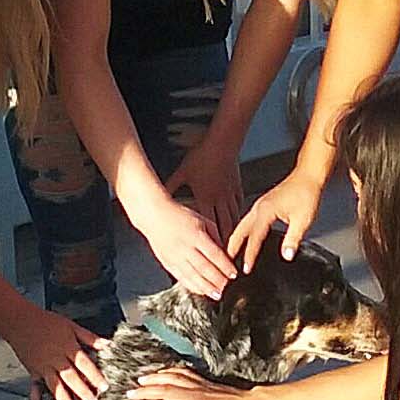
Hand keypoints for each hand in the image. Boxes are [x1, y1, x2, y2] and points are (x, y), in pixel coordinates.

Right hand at [7, 306, 106, 399]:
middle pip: (71, 378)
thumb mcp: (71, 326)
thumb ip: (89, 337)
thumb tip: (107, 344)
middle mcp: (56, 359)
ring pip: (55, 386)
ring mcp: (43, 367)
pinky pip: (34, 387)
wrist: (20, 321)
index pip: (84, 363)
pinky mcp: (33, 371)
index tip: (104, 387)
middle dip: (83, 392)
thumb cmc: (46, 322)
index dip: (94, 375)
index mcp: (67, 347)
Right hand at [127, 366, 262, 399]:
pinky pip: (184, 373)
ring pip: (172, 378)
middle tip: (130, 394)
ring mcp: (198, 386)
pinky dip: (170, 371)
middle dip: (145, 392)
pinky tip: (162, 372)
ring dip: (155, 378)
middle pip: (164, 390)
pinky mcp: (203, 381)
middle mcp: (193, 396)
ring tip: (140, 380)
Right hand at [132, 193, 236, 299]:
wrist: (154, 216)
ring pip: (192, 276)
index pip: (214, 254)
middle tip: (227, 287)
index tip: (233, 274)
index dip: (225, 266)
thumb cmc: (179, 216)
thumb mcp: (202, 220)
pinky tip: (201, 291)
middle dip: (217, 280)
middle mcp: (185, 248)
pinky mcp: (168, 263)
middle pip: (204, 267)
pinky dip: (192, 286)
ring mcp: (175, 257)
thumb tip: (225, 253)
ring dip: (206, 287)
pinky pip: (181, 278)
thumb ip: (215, 236)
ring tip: (216, 294)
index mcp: (195, 235)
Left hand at [165, 135, 245, 249]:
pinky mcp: (236, 187)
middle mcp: (219, 198)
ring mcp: (229, 193)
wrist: (223, 142)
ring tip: (234, 246)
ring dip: (233, 233)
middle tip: (226, 257)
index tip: (212, 253)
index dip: (210, 241)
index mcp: (205, 196)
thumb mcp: (183, 172)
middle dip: (225, 244)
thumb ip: (172, 185)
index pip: (208, 225)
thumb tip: (159, 192)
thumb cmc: (203, 155)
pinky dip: (239, 216)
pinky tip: (240, 223)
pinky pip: (238, 206)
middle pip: (223, 226)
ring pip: (233, 218)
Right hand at [230, 169, 323, 272]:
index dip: (249, 255)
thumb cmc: (306, 193)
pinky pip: (248, 220)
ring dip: (236, 239)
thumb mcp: (302, 220)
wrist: (309, 176)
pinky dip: (243, 231)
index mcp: (266, 211)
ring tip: (232, 252)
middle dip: (232, 247)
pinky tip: (246, 236)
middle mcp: (259, 207)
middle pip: (240, 230)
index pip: (254, 238)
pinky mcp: (264, 204)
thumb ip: (293, 240)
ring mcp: (260, 205)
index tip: (246, 268)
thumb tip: (287, 255)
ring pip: (242, 225)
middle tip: (226, 261)